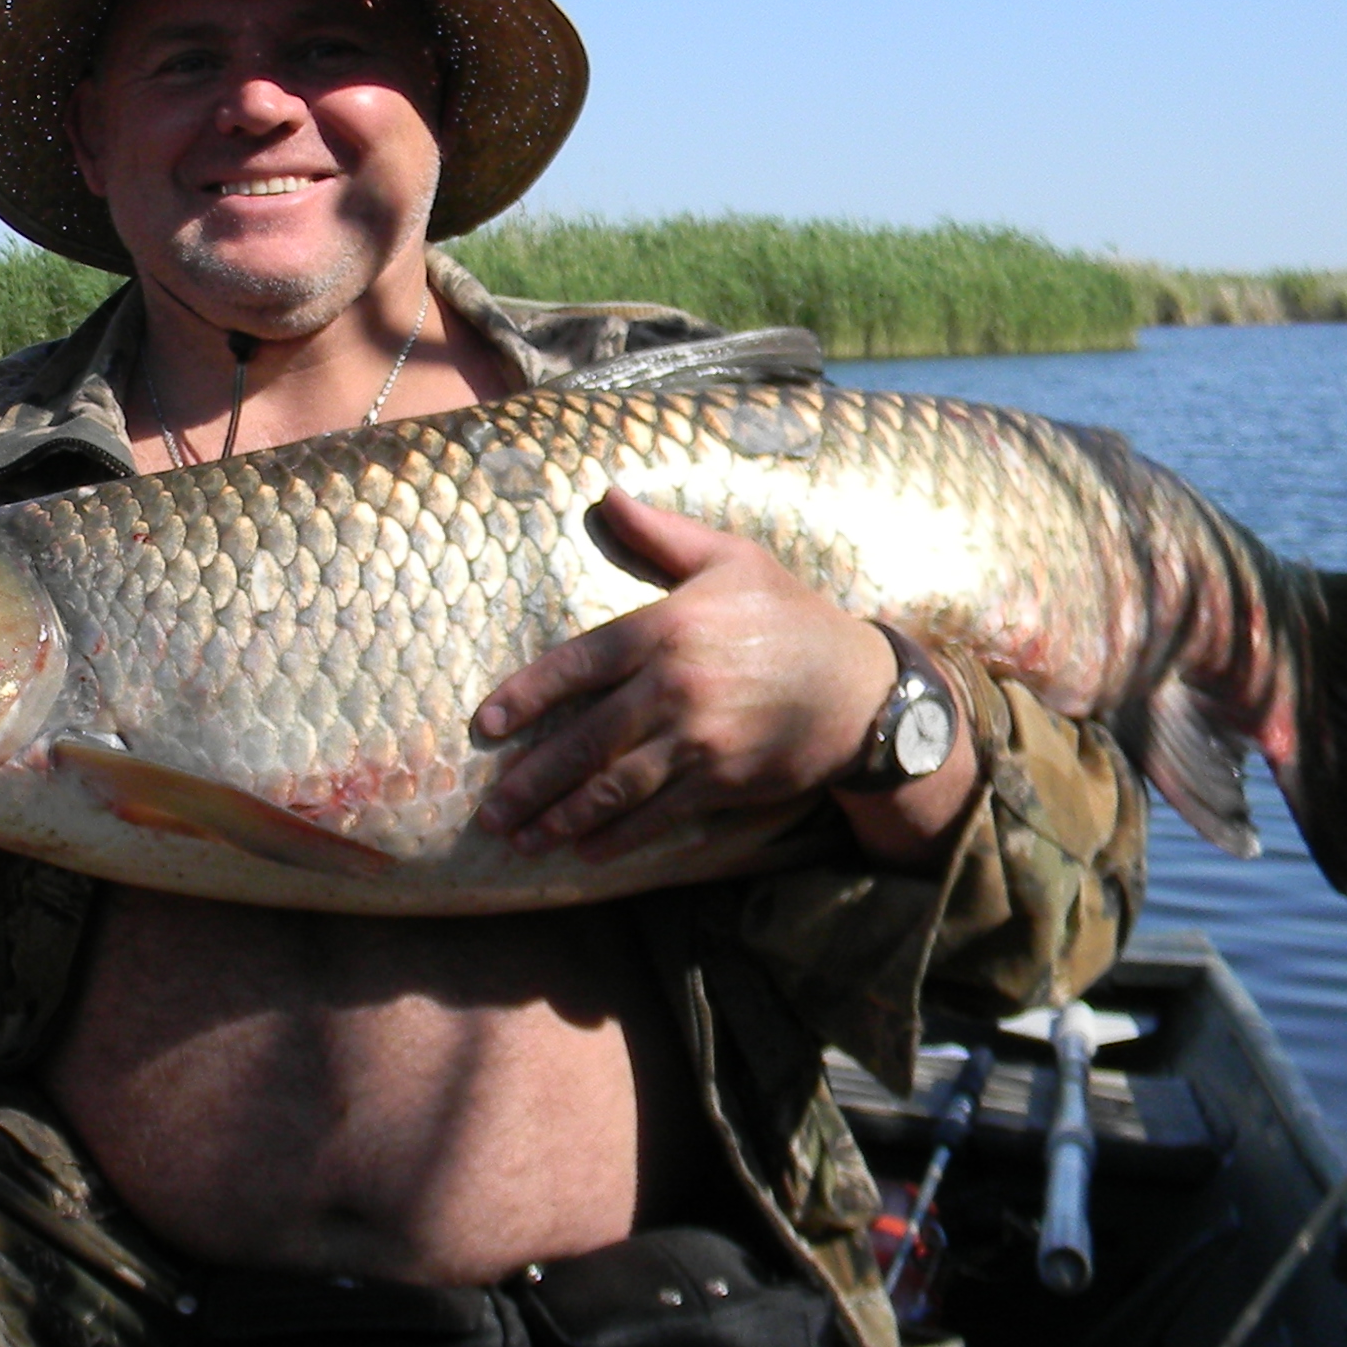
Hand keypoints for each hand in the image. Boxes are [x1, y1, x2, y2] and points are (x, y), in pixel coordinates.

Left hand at [470, 493, 945, 862]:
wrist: (862, 687)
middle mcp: (674, 686)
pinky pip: (657, 814)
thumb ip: (662, 535)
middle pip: (583, 740)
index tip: (484, 727)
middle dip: (529, 781)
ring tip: (518, 839)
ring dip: (561, 818)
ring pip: (613, 786)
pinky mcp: (722, 780)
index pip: (576, 665)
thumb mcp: (732, 559)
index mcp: (667, 628)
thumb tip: (607, 495)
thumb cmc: (790, 616)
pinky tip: (582, 851)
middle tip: (488, 811)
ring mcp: (698, 739)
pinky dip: (616, 837)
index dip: (525, 697)